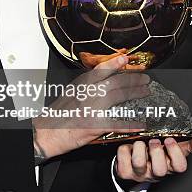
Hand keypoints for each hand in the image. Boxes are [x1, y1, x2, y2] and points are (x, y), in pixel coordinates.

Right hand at [33, 53, 148, 159]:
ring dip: (134, 94)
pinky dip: (131, 123)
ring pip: (118, 97)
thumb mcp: (69, 93)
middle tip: (144, 79)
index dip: (115, 63)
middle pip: (114, 82)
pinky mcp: (94, 125)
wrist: (45, 132)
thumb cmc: (56, 115)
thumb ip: (85, 87)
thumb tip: (103, 81)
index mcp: (80, 85)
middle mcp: (86, 93)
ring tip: (145, 93)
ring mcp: (91, 108)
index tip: (126, 59)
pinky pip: (117, 123)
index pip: (100, 70)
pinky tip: (140, 123)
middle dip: (132, 79)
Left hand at [115, 136, 191, 183]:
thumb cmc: (154, 156)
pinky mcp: (124, 172)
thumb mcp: (170, 151)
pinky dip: (125, 148)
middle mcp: (155, 173)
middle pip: (160, 169)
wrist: (133, 165)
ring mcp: (139, 174)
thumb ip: (185, 146)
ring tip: (140, 143)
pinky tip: (129, 148)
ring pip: (139, 162)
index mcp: (169, 167)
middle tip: (154, 141)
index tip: (170, 140)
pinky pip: (123, 155)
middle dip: (156, 151)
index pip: (179, 167)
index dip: (175, 153)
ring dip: (139, 147)